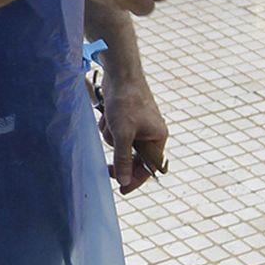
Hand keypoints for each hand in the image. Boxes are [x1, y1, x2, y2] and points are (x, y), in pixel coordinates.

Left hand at [99, 70, 167, 193]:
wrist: (120, 73)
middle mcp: (151, 133)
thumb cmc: (126, 101)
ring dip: (110, 137)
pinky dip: (108, 127)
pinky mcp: (127, 118)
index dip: (135, 180)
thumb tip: (124, 181)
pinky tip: (107, 115)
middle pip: (133, 157)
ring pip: (120, 144)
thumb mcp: (123, 134)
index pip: (148, 167)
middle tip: (107, 169)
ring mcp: (139, 125)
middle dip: (118, 153)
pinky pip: (115, 133)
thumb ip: (123, 159)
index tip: (122, 191)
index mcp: (158, 138)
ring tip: (109, 122)